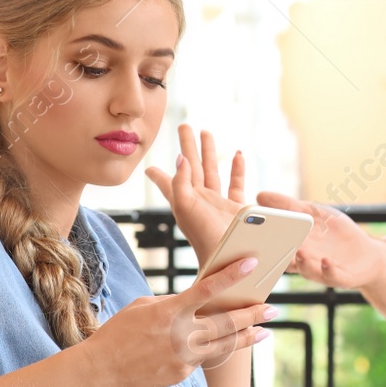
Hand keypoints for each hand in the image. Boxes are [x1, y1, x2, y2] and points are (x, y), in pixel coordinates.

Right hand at [86, 256, 276, 386]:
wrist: (101, 370)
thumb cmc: (120, 332)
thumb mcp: (143, 306)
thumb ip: (173, 303)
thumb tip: (196, 304)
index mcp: (169, 311)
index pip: (207, 289)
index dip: (232, 275)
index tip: (252, 264)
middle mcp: (180, 335)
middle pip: (226, 323)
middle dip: (252, 314)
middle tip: (272, 308)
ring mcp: (183, 357)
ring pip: (224, 345)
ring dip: (247, 337)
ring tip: (264, 330)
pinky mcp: (182, 373)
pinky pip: (205, 358)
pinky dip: (215, 349)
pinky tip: (226, 345)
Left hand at [146, 124, 244, 256]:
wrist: (229, 260)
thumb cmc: (204, 238)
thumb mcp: (186, 208)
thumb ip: (180, 182)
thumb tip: (180, 159)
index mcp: (183, 201)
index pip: (168, 181)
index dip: (158, 173)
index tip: (148, 165)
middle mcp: (199, 200)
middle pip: (191, 166)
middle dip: (187, 146)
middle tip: (183, 125)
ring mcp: (218, 203)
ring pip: (213, 170)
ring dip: (210, 152)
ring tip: (206, 131)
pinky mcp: (237, 208)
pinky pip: (236, 183)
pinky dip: (237, 168)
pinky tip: (237, 154)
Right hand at [256, 191, 384, 288]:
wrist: (367, 254)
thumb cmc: (336, 233)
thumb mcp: (312, 213)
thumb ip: (288, 205)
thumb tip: (259, 195)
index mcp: (291, 247)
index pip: (271, 246)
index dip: (259, 242)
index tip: (246, 232)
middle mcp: (303, 262)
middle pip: (285, 260)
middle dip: (276, 254)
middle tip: (267, 244)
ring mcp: (320, 271)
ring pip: (306, 270)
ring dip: (302, 262)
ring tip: (298, 251)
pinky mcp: (339, 278)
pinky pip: (331, 276)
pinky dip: (327, 269)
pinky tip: (326, 260)